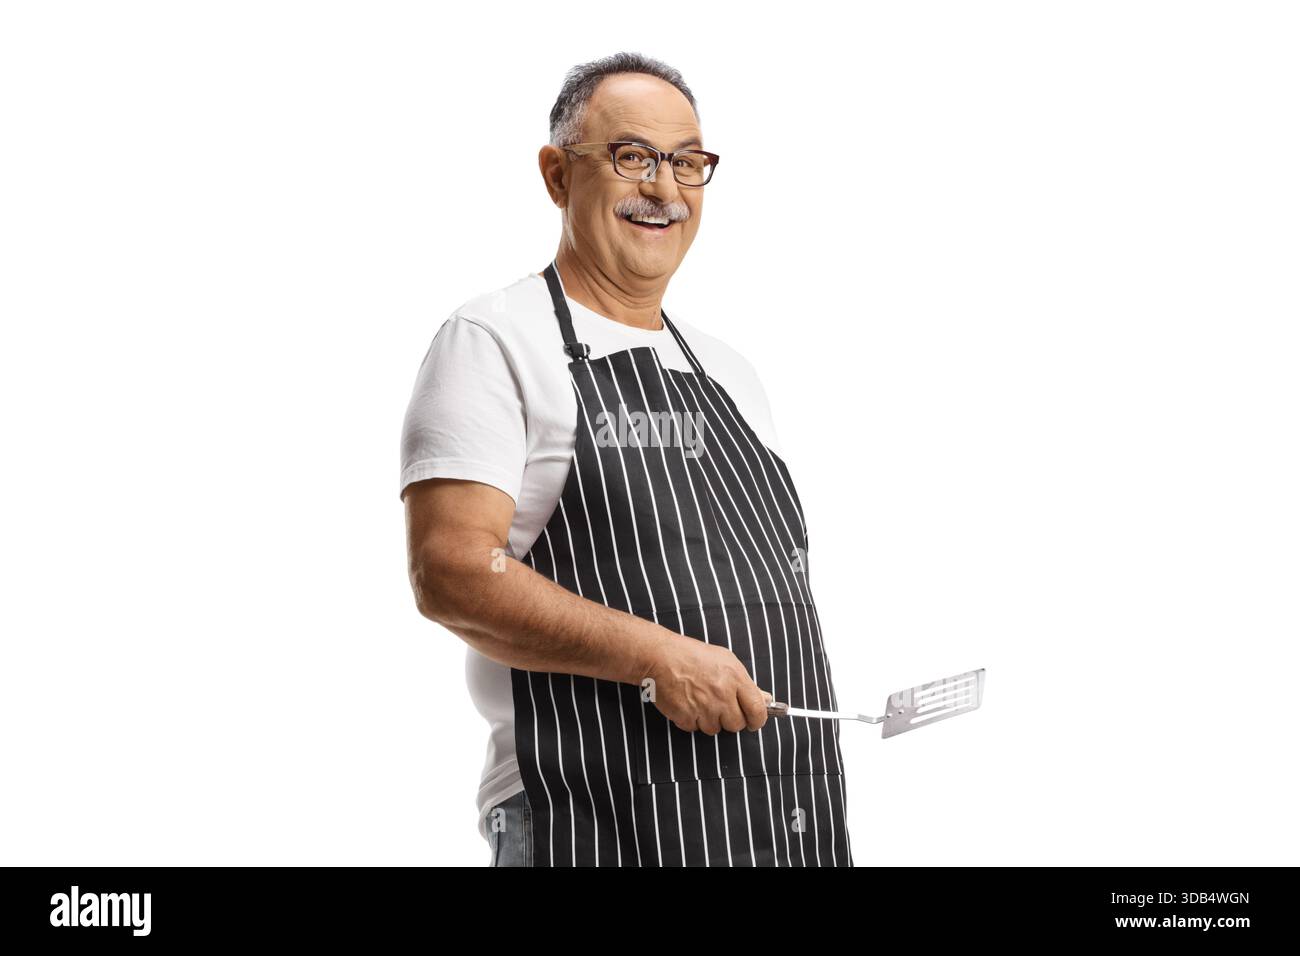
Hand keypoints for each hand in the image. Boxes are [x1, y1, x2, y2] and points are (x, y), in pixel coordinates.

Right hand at [642, 634, 769, 734]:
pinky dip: (690, 720)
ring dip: (708, 720)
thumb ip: (746, 683)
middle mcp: (722, 695)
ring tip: (699, 701)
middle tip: (719, 706)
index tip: (753, 721)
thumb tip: (766, 698)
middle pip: (736, 725)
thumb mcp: (725, 660)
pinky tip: (686, 703)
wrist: (660, 656)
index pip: (758, 710)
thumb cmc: (692, 655)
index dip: (757, 720)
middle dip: (730, 719)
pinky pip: (694, 729)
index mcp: (735, 678)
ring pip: (715, 729)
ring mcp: (703, 707)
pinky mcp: (685, 717)